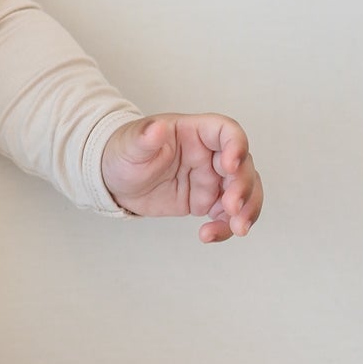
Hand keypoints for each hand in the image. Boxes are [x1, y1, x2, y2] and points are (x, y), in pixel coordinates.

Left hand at [99, 114, 262, 243]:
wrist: (115, 181)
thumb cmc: (125, 153)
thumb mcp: (130, 145)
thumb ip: (145, 138)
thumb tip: (156, 128)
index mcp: (195, 132)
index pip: (226, 131)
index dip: (236, 145)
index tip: (230, 165)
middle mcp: (210, 154)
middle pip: (243, 165)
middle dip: (244, 187)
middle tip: (233, 207)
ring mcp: (211, 178)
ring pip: (244, 191)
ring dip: (247, 210)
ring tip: (237, 228)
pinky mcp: (206, 201)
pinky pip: (227, 214)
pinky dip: (225, 226)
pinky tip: (209, 235)